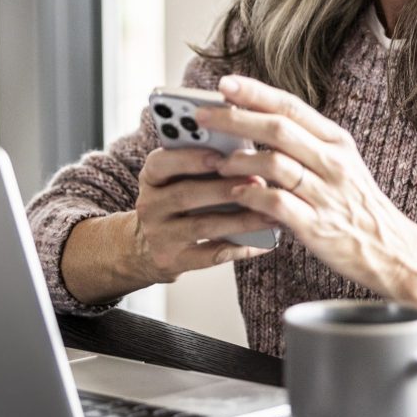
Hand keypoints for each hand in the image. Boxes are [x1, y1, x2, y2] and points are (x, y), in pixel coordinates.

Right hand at [130, 146, 276, 283]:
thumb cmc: (175, 202)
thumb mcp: (176, 179)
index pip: (161, 163)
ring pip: (202, 226)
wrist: (146, 247)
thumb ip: (201, 166)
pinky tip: (264, 243)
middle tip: (259, 183)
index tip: (220, 155)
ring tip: (270, 214)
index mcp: (151, 177)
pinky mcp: (172, 261)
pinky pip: (210, 255)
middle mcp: (149, 205)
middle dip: (225, 189)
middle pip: (185, 195)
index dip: (189, 159)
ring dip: (240, 220)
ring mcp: (159, 236)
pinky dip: (240, 248)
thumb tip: (246, 157)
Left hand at [195, 75, 416, 298]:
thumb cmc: (356, 205)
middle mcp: (333, 163)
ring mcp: (326, 194)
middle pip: (278, 129)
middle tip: (203, 117)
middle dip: (235, 119)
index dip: (255, 93)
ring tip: (218, 162)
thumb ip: (304, 143)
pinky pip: (276, 204)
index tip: (224, 83)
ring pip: (275, 164)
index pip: (291, 106)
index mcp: (337, 141)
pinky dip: (251, 196)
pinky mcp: (317, 226)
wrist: (390, 250)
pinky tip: (236, 194)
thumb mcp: (340, 163)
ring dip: (240, 161)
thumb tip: (255, 120)